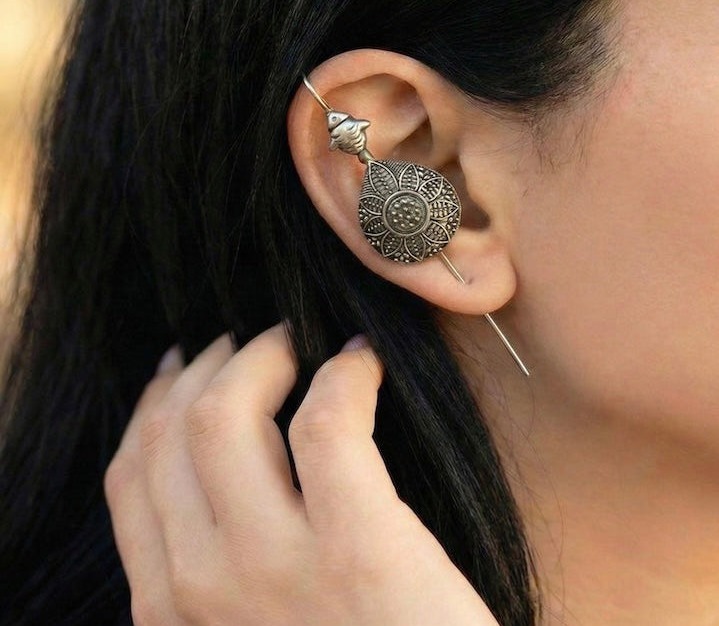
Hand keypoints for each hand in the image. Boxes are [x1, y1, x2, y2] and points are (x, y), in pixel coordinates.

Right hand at [104, 323, 500, 625]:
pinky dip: (347, 374)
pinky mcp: (357, 552)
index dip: (159, 399)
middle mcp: (201, 589)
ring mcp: (274, 572)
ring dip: (265, 355)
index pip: (132, 473)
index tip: (191, 363)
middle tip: (260, 340)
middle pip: (172, 431)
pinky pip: (327, 423)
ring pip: (224, 414)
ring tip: (302, 342)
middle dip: (212, 363)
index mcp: (169, 607)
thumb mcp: (251, 617)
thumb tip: (222, 452)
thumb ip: (221, 554)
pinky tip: (366, 362)